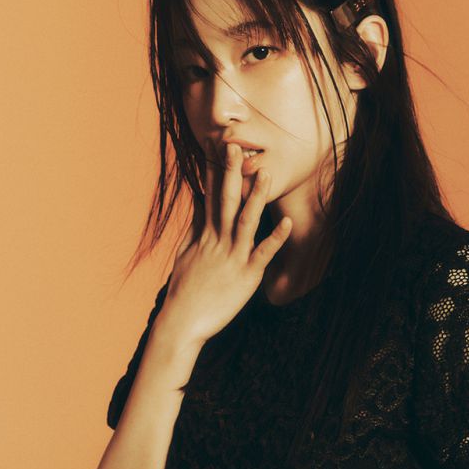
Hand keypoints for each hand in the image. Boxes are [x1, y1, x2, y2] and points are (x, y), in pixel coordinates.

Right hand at [158, 138, 291, 346]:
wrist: (181, 323)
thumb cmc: (184, 291)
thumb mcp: (186, 254)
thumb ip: (195, 227)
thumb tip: (200, 204)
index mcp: (205, 235)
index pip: (209, 195)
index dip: (213, 169)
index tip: (216, 145)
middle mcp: (218, 241)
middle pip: (225, 201)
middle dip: (231, 172)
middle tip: (236, 145)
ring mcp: (232, 258)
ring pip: (245, 221)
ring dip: (255, 197)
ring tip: (265, 173)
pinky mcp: (246, 276)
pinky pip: (262, 254)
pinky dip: (275, 238)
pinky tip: (287, 223)